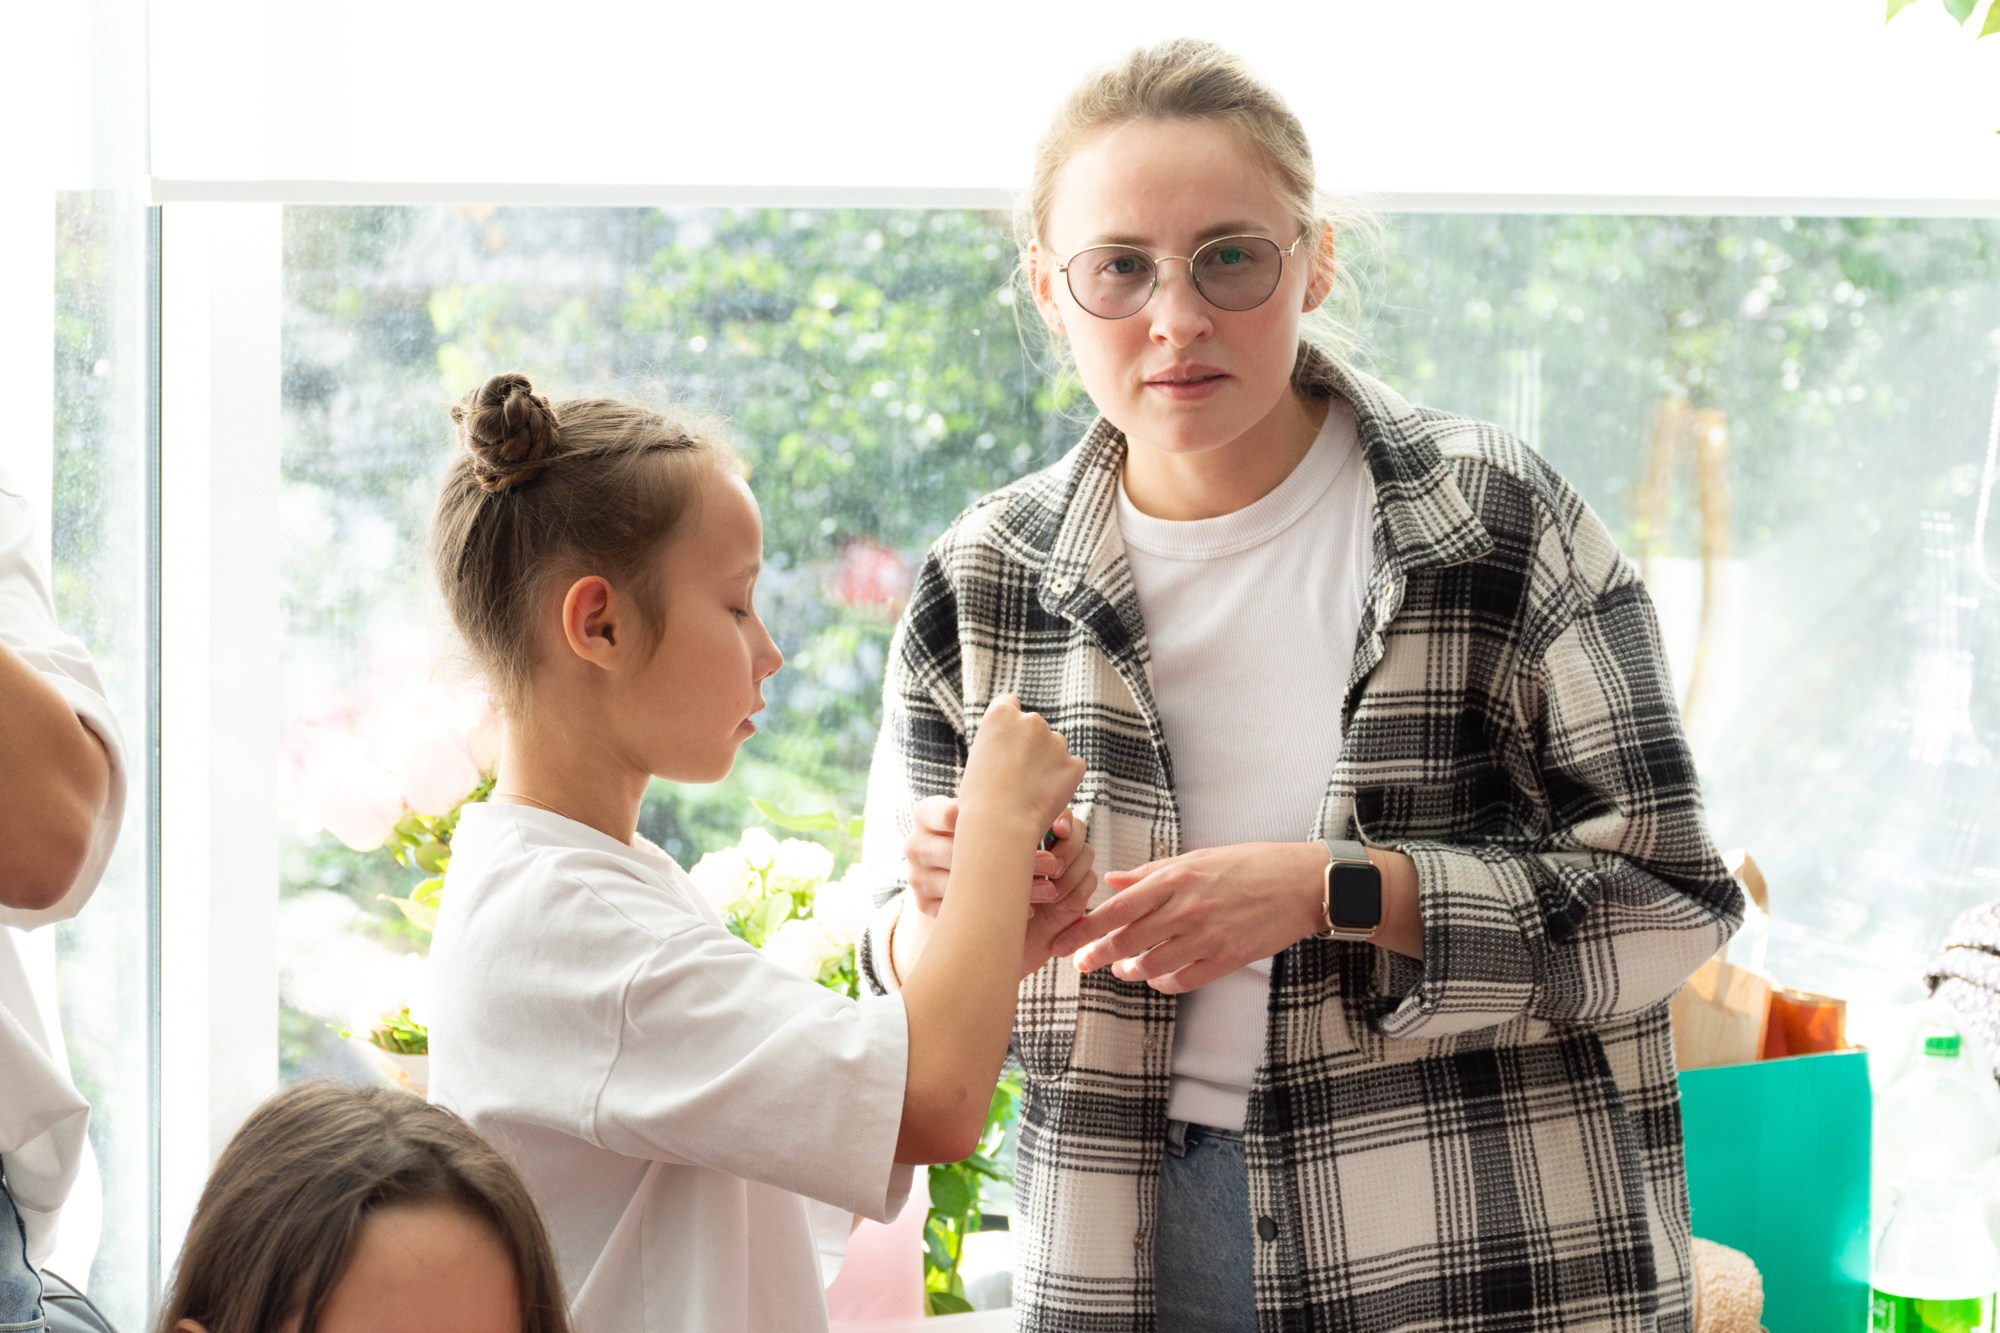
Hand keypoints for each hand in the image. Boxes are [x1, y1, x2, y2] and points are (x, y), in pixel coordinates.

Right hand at [903, 800, 1094, 978]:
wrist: (945, 869)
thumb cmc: (978, 834)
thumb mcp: (984, 816)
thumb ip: (1008, 807)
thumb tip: (1062, 821)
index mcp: (925, 813)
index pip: (950, 813)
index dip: (991, 823)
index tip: (1031, 833)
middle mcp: (915, 844)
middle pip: (960, 851)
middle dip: (1011, 859)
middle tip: (1053, 865)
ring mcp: (916, 876)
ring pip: (963, 886)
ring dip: (1009, 890)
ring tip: (1050, 891)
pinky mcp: (922, 905)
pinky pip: (959, 912)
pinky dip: (993, 912)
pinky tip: (1026, 911)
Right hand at [957, 696, 1084, 839]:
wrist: (999, 824)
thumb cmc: (979, 799)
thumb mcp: (978, 759)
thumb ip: (998, 743)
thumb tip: (1011, 748)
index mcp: (1001, 714)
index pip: (1010, 703)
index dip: (1010, 723)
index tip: (1010, 739)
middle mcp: (1031, 720)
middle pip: (1035, 727)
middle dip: (1032, 745)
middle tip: (1019, 776)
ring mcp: (1056, 741)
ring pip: (1055, 747)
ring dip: (1048, 762)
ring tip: (1030, 791)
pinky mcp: (1074, 764)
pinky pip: (1072, 768)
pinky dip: (1064, 780)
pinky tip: (1047, 797)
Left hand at [1048, 842, 1326, 993]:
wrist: (1299, 883)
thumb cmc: (1248, 864)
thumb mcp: (1197, 857)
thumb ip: (1151, 872)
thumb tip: (1112, 880)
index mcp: (1176, 878)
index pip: (1117, 908)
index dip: (1085, 928)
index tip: (1063, 942)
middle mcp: (1186, 908)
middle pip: (1127, 940)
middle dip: (1097, 955)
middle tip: (1081, 963)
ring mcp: (1207, 937)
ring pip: (1151, 965)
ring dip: (1130, 970)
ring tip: (1123, 968)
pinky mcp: (1227, 959)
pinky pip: (1183, 980)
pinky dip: (1163, 982)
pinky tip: (1158, 976)